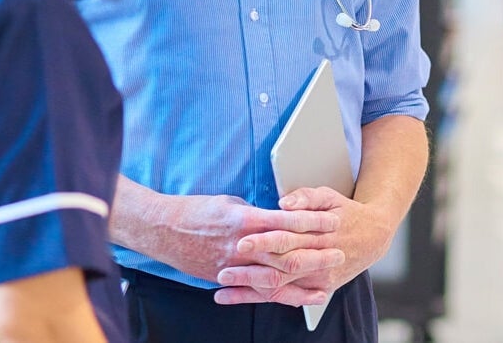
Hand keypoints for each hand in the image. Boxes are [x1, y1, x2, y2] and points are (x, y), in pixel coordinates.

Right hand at [149, 193, 342, 305]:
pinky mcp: (225, 278)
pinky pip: (256, 291)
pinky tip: (296, 300)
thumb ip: (255, 213)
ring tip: (325, 286)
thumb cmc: (197, 210)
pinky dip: (278, 297)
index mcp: (245, 219)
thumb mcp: (230, 202)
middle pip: (286, 253)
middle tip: (339, 254)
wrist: (163, 229)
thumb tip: (276, 216)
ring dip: (302, 283)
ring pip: (274, 278)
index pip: (287, 221)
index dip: (312, 222)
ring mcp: (234, 265)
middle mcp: (242, 244)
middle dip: (315, 255)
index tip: (333, 220)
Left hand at [213, 187, 395, 306]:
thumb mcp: (330, 196)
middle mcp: (319, 259)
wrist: (374, 237)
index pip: (288, 237)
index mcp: (319, 233)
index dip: (265, 239)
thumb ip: (306, 197)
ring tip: (222, 287)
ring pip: (280, 287)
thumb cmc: (345, 213)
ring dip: (249, 289)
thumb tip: (283, 203)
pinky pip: (286, 298)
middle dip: (251, 270)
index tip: (241, 239)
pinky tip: (237, 298)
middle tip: (224, 269)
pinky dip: (260, 298)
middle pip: (281, 266)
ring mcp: (318, 278)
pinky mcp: (317, 290)